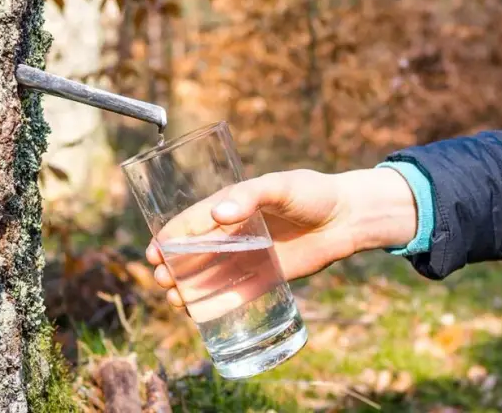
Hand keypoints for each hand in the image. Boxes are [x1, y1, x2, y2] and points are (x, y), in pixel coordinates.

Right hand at [146, 168, 417, 311]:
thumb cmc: (312, 193)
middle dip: (174, 266)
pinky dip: (217, 303)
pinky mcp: (267, 276)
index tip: (153, 252)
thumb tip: (217, 214)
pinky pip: (236, 291)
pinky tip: (200, 314)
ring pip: (211, 275)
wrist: (348, 218)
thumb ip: (250, 197)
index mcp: (232, 205)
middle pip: (196, 252)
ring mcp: (250, 255)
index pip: (192, 222)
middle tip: (162, 280)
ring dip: (190, 287)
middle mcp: (235, 232)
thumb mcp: (279, 187)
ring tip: (176, 300)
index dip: (171, 236)